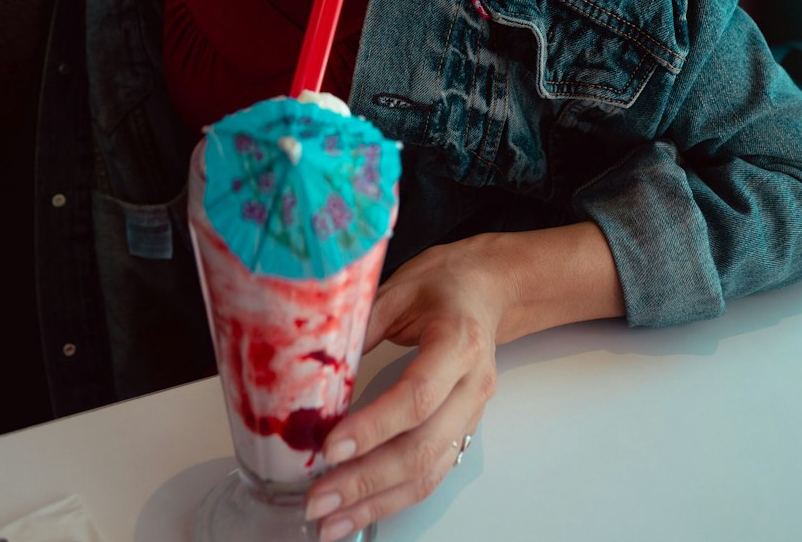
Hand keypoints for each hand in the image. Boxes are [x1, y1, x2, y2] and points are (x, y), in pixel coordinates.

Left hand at [305, 237, 507, 540]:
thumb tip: (313, 366)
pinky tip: (359, 512)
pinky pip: (432, 474)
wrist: (488, 290)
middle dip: (367, 480)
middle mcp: (472, 385)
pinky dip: (393, 498)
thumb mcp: (399, 288)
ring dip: (377, 502)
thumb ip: (360, 325)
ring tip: (331, 522)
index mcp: (458, 342)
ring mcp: (471, 414)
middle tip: (318, 498)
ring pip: (429, 472)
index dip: (374, 427)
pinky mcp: (463, 431)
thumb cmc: (444, 284)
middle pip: (423, 447)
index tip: (330, 447)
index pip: (418, 396)